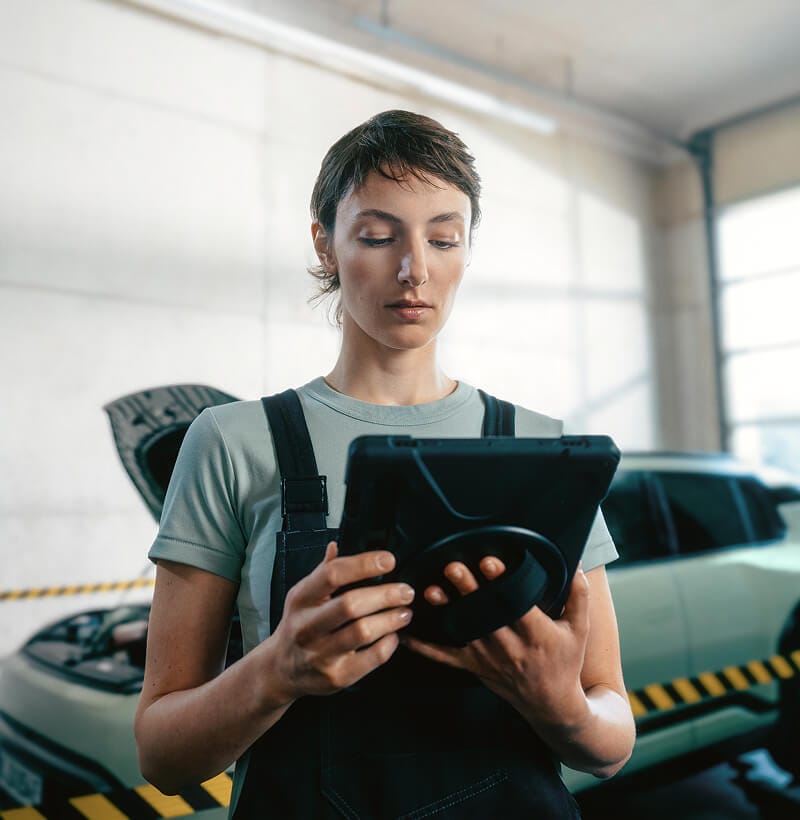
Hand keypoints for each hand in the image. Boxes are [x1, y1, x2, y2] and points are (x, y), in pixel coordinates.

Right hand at [267, 542, 414, 702]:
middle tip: (406, 591)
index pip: (333, 574)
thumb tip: (336, 546)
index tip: (389, 561)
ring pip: (362, 631)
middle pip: (350, 604)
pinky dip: (388, 644)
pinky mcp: (336, 676)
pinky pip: (371, 659)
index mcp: (301, 599)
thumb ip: (322, 572)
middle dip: (385, 595)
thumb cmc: (298, 626)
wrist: (281, 671)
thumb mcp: (302, 596)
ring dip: (390, 619)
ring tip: (404, 612)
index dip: (364, 564)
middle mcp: (307, 626)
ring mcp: (321, 653)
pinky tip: (393, 635)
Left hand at [404, 557, 590, 727]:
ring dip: (446, 610)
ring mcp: (489, 658)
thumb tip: (577, 563)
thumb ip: (578, 596)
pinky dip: (425, 648)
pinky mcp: (475, 667)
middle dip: (468, 590)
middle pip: (485, 614)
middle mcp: (510, 646)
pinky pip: (446, 658)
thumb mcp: (579, 629)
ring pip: (464, 631)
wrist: (553, 705)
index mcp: (536, 633)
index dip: (502, 582)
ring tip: (431, 590)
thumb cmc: (565, 661)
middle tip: (453, 567)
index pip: (517, 604)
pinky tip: (407, 635)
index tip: (488, 562)